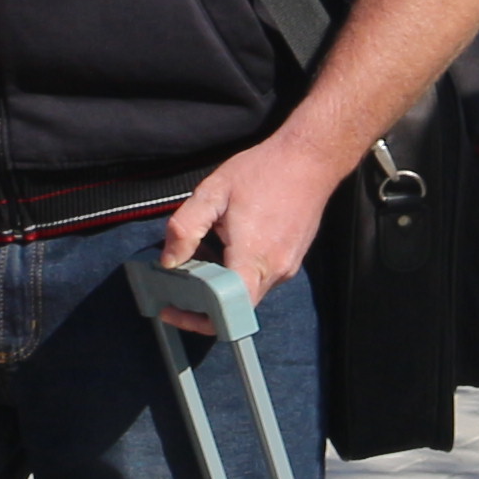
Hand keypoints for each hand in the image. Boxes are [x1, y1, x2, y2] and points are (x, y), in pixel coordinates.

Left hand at [163, 132, 346, 297]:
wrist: (310, 159)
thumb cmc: (264, 171)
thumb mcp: (213, 191)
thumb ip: (185, 228)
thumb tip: (169, 261)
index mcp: (252, 256)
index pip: (227, 311)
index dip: (198, 319)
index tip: (174, 309)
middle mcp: (274, 269)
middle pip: (234, 305)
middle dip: (204, 300)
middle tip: (181, 280)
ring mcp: (287, 267)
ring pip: (247, 292)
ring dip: (222, 283)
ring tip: (205, 253)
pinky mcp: (291, 261)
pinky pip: (260, 278)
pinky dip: (239, 271)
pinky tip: (229, 243)